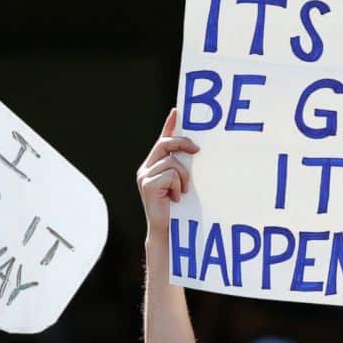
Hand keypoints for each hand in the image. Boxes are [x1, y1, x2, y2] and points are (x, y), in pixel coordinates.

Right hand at [137, 108, 200, 240]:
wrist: (166, 230)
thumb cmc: (177, 209)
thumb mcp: (181, 184)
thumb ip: (183, 168)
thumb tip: (197, 152)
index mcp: (154, 165)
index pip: (162, 140)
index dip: (169, 125)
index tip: (177, 111)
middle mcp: (146, 167)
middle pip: (165, 144)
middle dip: (183, 143)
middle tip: (197, 150)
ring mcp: (145, 175)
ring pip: (172, 162)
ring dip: (184, 178)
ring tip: (183, 192)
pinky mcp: (147, 184)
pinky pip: (170, 175)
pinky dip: (178, 186)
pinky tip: (175, 198)